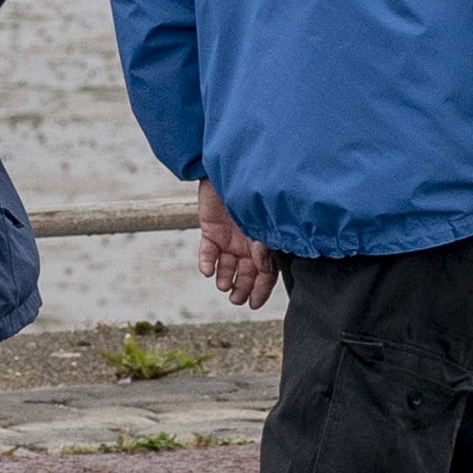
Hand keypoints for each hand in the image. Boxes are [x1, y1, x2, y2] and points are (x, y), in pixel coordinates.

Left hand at [195, 180, 276, 310]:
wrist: (228, 167)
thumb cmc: (253, 191)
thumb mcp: (264, 222)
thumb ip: (265, 246)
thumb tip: (265, 268)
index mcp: (265, 242)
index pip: (266, 272)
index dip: (261, 290)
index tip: (253, 305)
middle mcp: (247, 242)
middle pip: (246, 273)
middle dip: (241, 288)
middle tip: (235, 300)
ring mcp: (229, 237)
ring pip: (226, 266)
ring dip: (225, 278)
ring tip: (223, 286)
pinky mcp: (210, 230)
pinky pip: (208, 251)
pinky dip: (207, 262)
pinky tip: (207, 271)